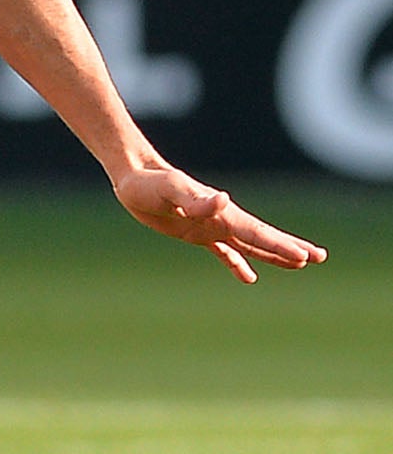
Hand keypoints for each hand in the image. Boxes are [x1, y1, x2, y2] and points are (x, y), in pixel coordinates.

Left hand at [110, 162, 326, 283]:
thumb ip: (195, 198)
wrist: (133, 176)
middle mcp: (222, 219)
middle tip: (320, 257)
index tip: (305, 257)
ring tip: (299, 264)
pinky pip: (224, 251)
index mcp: (221, 213)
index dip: (280, 246)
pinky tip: (250, 277)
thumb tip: (222, 199)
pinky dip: (238, 263)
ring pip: (249, 245)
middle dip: (290, 248)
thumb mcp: (170, 190)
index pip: (256, 233)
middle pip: (263, 238)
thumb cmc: (149, 182)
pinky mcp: (195, 233)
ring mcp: (211, 227)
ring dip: (273, 255)